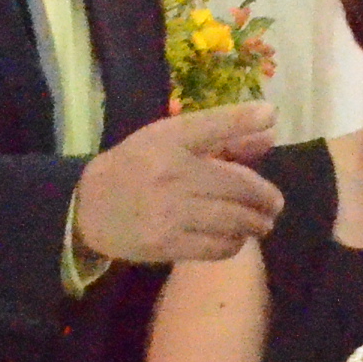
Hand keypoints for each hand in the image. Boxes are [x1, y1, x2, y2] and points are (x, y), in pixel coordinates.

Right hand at [74, 103, 286, 266]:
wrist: (88, 208)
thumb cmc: (136, 168)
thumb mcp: (170, 141)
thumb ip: (222, 135)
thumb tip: (270, 128)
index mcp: (168, 140)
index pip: (211, 124)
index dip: (243, 117)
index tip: (271, 114)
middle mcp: (171, 172)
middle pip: (237, 184)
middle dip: (265, 197)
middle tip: (274, 203)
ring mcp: (169, 211)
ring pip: (233, 219)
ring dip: (256, 223)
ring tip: (261, 223)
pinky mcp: (166, 243)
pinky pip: (216, 246)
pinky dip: (234, 243)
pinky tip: (236, 238)